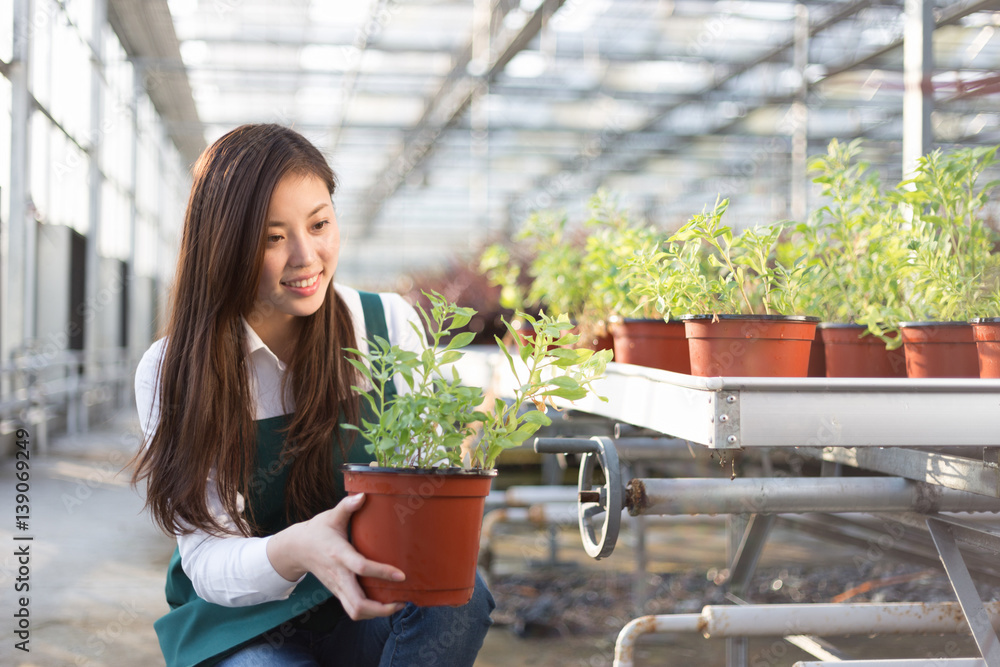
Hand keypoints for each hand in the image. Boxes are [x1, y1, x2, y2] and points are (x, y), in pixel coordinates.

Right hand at [267, 493, 405, 619]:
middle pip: (357, 603)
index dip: (382, 573)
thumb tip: (363, 494)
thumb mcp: (331, 516)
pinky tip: (384, 603)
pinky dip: (369, 612)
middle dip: (381, 608)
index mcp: (339, 554)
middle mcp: (338, 575)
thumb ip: (347, 506)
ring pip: (354, 612)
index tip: (401, 575)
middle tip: (402, 600)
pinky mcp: (337, 592)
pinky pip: (353, 609)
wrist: (296, 548)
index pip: (361, 567)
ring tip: (397, 604)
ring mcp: (337, 587)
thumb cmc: (317, 530)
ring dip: (377, 613)